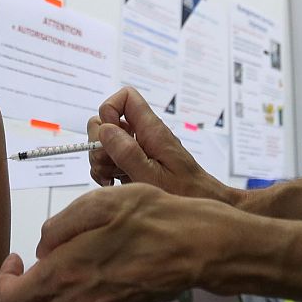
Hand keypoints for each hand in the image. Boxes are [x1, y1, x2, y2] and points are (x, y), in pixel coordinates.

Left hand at [0, 183, 235, 301]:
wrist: (194, 247)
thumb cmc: (151, 219)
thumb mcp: (99, 202)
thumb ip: (61, 225)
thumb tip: (43, 246)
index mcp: (65, 273)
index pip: (10, 299)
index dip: (3, 279)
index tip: (17, 258)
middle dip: (14, 300)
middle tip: (26, 272)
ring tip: (46, 282)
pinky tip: (74, 283)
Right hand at [88, 87, 240, 205]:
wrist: (203, 204)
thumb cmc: (186, 194)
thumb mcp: (152, 177)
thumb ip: (128, 152)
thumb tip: (105, 129)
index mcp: (152, 130)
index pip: (126, 97)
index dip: (109, 110)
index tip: (108, 136)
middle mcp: (144, 134)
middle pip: (107, 121)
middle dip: (98, 143)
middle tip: (109, 164)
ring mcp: (138, 148)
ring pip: (105, 141)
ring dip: (100, 161)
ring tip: (112, 179)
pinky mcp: (136, 161)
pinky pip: (110, 158)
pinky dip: (105, 170)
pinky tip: (113, 184)